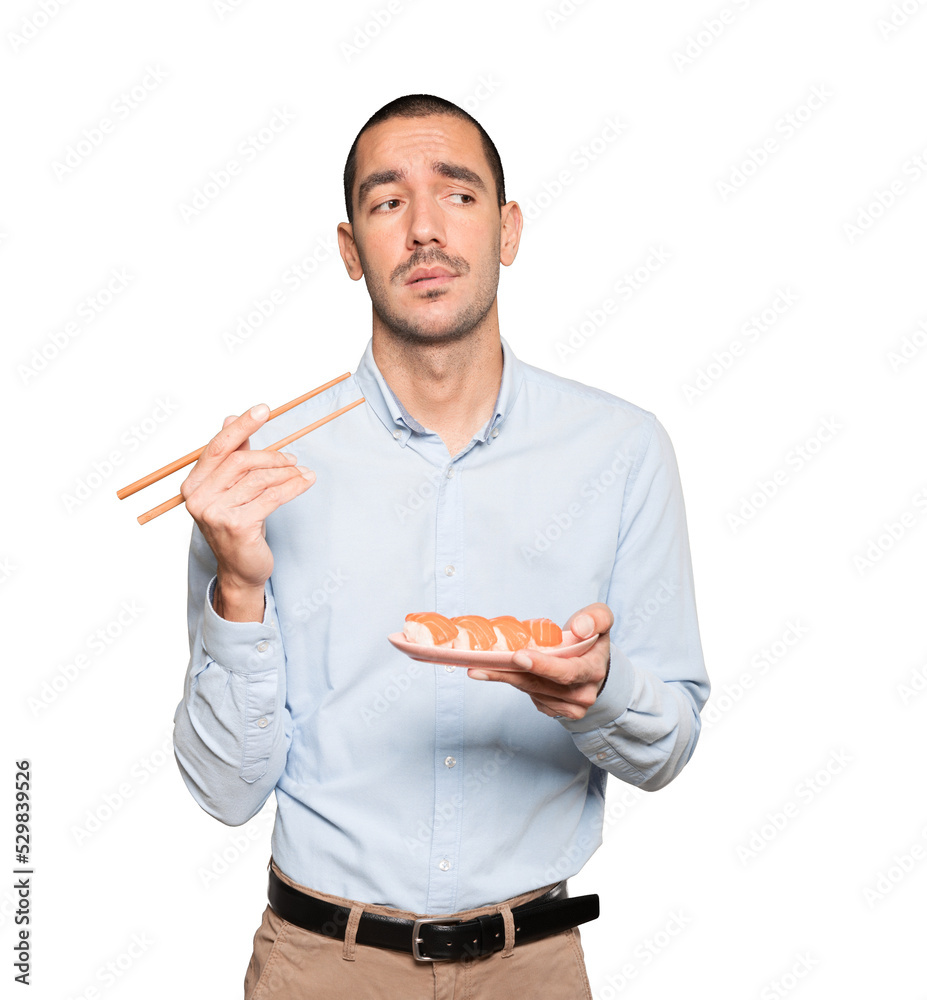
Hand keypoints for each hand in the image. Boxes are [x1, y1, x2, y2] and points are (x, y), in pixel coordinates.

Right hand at [180, 404, 314, 618]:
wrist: (241, 570)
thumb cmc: (238, 525)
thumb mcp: (233, 489)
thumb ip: (232, 456)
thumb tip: (230, 418)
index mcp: (193, 485)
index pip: (217, 447)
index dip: (241, 426)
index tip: (264, 409)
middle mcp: (198, 499)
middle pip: (240, 462)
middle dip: (272, 456)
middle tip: (293, 458)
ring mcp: (215, 514)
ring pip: (259, 479)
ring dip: (286, 473)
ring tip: (302, 472)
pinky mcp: (237, 526)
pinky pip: (271, 497)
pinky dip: (293, 486)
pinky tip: (305, 482)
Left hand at [467, 602, 613, 719]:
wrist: (594, 663)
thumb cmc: (592, 638)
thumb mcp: (601, 619)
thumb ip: (596, 618)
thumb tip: (579, 628)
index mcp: (593, 670)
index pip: (567, 672)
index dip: (542, 665)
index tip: (519, 656)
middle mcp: (582, 694)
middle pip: (541, 685)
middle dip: (510, 674)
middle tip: (482, 665)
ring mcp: (569, 706)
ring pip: (531, 691)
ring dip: (505, 678)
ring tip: (479, 666)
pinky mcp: (554, 710)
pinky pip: (529, 696)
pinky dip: (512, 683)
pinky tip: (497, 672)